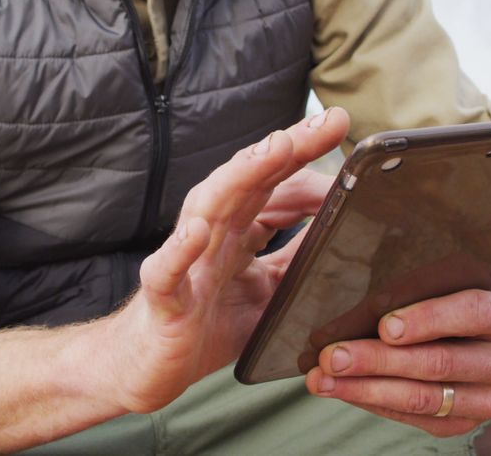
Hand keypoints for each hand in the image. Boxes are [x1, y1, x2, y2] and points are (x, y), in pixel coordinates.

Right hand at [106, 109, 348, 413]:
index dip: (306, 158)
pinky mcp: (164, 299)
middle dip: (288, 148)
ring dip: (240, 177)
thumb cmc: (203, 326)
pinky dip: (179, 250)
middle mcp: (212, 236)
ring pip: (209, 209)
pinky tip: (197, 232)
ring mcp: (187, 264)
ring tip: (275, 149)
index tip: (341, 127)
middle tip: (329, 122)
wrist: (146, 369)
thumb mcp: (269, 295)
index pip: (274, 184)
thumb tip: (343, 234)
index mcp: (237, 232)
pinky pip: (167, 271)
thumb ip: (298, 262)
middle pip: (249, 181)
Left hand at [306, 289, 490, 436]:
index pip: (475, 312)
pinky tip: (341, 390)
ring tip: (322, 378)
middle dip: (377, 360)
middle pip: (439, 362)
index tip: (385, 324)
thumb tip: (346, 281)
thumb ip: (415, 281)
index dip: (429, 318)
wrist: (488, 337)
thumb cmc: (454, 296)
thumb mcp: (449, 281)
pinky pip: (415, 418)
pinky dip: (373, 403)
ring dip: (365, 388)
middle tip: (330, 356)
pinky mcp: (466, 422)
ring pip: (423, 398)